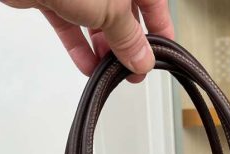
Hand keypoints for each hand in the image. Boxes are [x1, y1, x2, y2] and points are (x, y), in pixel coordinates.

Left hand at [0, 0, 173, 78]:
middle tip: (131, 70)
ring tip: (108, 72)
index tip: (158, 56)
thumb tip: (142, 58)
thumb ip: (129, 37)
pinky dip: (79, 46)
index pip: (153, 3)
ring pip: (97, 20)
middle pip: (124, 14)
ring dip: (103, 49)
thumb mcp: (113, 9)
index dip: (158, 30)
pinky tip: (87, 66)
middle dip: (127, 44)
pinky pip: (71, 24)